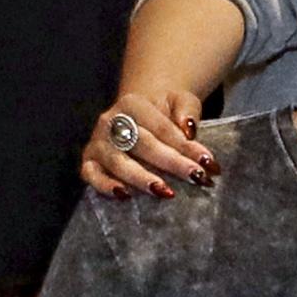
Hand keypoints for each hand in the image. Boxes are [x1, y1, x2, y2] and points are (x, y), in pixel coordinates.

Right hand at [80, 84, 221, 201]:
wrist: (139, 114)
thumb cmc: (163, 112)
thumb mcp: (180, 101)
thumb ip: (187, 110)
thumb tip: (189, 129)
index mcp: (132, 103)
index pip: (161, 128)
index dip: (185, 146)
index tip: (208, 162)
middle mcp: (110, 121)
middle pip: (142, 144)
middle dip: (172, 163)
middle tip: (196, 178)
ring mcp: (97, 142)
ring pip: (118, 162)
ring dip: (142, 178)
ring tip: (166, 192)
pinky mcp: (89, 162)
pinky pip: (91, 175)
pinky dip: (105, 186)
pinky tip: (125, 196)